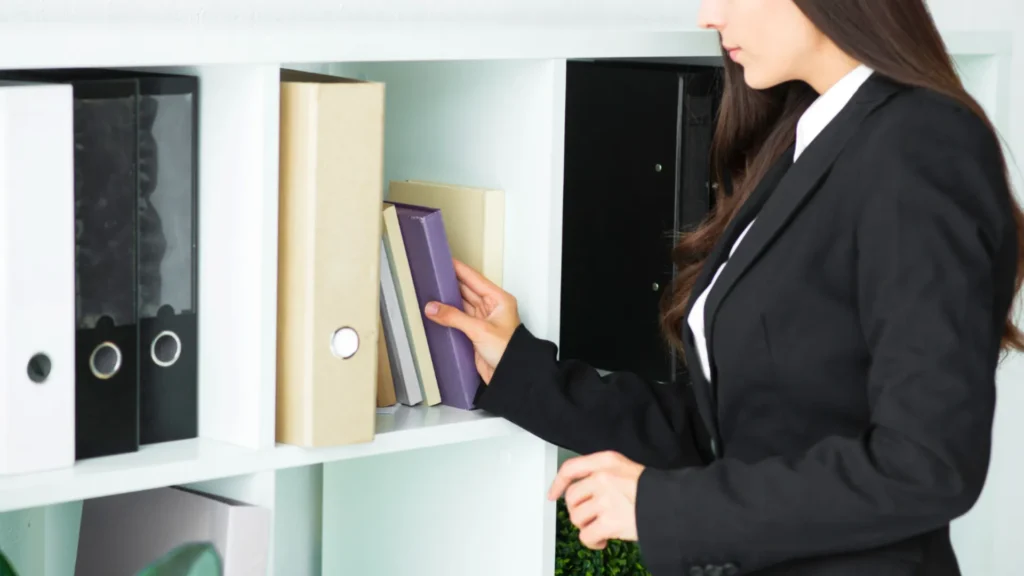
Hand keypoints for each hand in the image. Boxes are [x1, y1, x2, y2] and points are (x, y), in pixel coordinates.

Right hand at [423, 258, 520, 383]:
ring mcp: (483, 321)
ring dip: (447, 302)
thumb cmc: (509, 351)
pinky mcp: (475, 334)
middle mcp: (491, 308)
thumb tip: (433, 307)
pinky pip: (459, 320)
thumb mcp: (480, 330)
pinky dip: (448, 317)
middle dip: (449, 285)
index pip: (474, 279)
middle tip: (431, 277)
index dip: (459, 269)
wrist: (512, 375)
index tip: (444, 261)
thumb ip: (454, 317)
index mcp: (498, 299)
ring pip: (461, 306)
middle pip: (466, 290)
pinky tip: (436, 313)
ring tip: (429, 293)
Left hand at [548, 451, 645, 549]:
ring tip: (602, 528)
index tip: (553, 494)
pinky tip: (604, 540)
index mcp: (607, 461)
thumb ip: (603, 474)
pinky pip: (585, 536)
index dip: (558, 483)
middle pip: (571, 498)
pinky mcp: (609, 521)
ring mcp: (605, 499)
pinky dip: (592, 542)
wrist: (673, 505)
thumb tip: (580, 492)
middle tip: (592, 517)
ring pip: (577, 518)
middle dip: (578, 512)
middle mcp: (603, 477)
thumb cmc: (652, 491)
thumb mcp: (626, 469)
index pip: (571, 468)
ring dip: (587, 527)